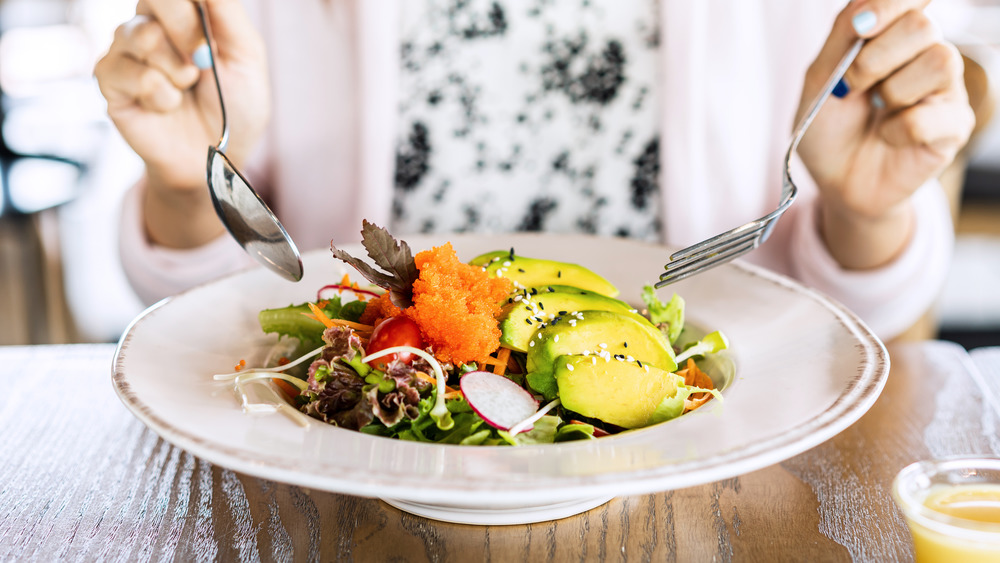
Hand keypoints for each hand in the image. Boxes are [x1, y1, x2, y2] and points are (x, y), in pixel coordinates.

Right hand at [94, 0, 269, 247]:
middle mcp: (151, 22)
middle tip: (202, 62)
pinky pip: (127, 72)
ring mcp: (126, 49)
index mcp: (185, 12)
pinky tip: (166, 107)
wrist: (214, 159)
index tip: (210, 38)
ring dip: (176, 69)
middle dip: (185, 29)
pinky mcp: (109, 79)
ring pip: (141, 35)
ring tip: (187, 89)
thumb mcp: (247, 57)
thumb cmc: (234, 107)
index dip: (190, 8)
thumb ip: (227, 13)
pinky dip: (159, 95)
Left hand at [795, 0, 973, 268]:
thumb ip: (842, 38)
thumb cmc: (829, 129)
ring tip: (876, 111)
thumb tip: (866, 8)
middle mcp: (925, 54)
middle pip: (923, 25)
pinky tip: (888, 138)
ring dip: (892, 91)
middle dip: (875, 57)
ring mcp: (945, 89)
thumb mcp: (820, 80)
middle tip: (852, 86)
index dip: (889, 4)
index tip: (861, 26)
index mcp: (893, 36)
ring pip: (940, 60)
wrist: (835, 181)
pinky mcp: (954, 126)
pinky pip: (931, 115)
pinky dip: (898, 129)